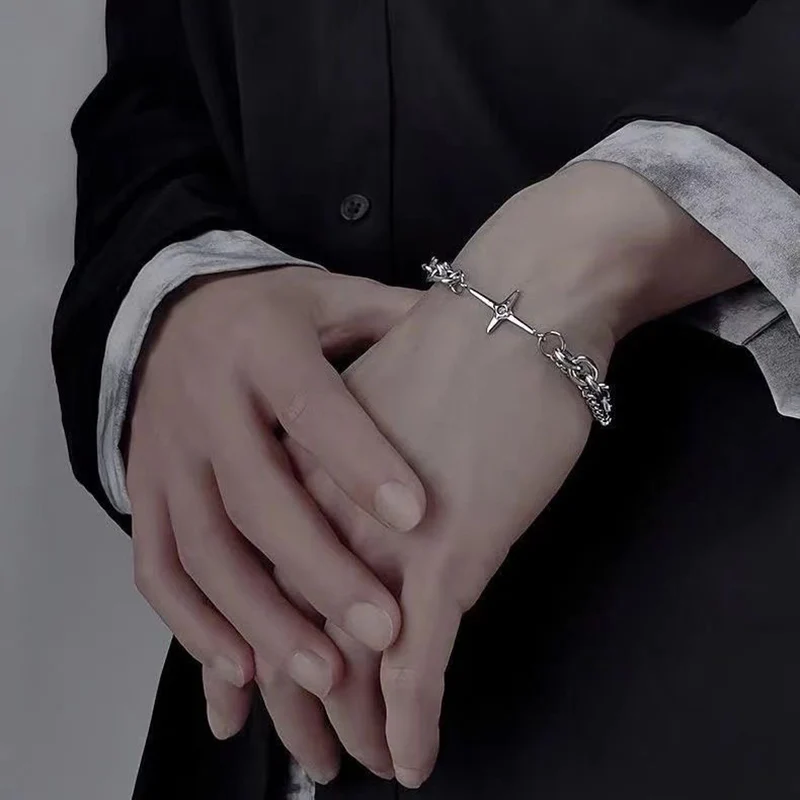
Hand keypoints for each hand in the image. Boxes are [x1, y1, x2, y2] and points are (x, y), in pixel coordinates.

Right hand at [125, 265, 425, 780]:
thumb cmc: (273, 314)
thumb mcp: (332, 298)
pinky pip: (156, 568)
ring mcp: (165, 454)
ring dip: (259, 618)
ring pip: (203, 548)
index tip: (417, 515)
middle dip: (318, 569)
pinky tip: (240, 673)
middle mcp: (204, 402)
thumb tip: (483, 325)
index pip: (312, 408)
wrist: (172, 314)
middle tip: (384, 631)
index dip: (359, 462)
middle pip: (255, 496)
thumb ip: (395, 321)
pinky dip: (192, 625)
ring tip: (323, 675)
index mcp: (262, 346)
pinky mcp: (143, 492)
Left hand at [291, 161, 750, 785]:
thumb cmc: (464, 350)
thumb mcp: (384, 405)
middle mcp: (328, 509)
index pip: (266, 577)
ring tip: (357, 760)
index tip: (264, 688)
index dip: (262, 645)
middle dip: (299, 705)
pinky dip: (413, 719)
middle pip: (293, 630)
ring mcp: (385, 537)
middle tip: (310, 751)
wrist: (522, 306)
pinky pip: (420, 664)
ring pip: (351, 661)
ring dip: (354, 724)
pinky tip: (413, 757)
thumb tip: (362, 496)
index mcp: (305, 469)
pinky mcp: (449, 557)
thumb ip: (356, 456)